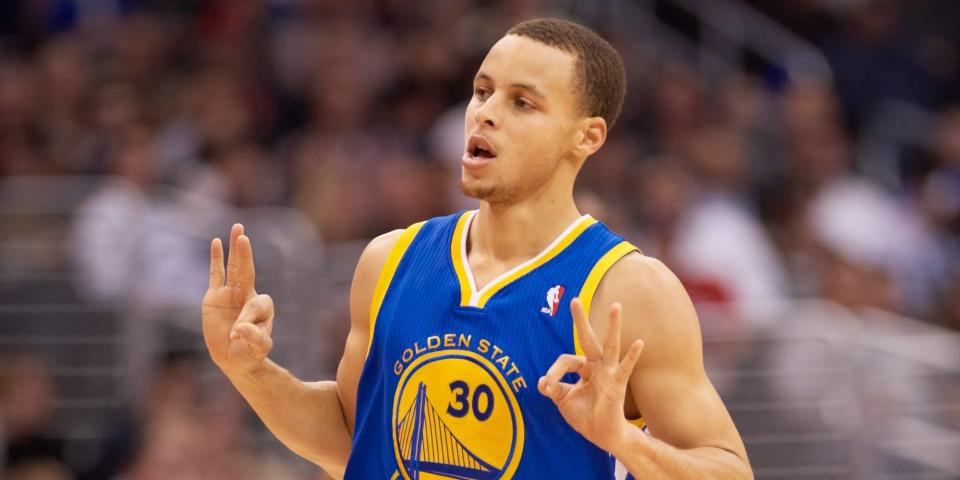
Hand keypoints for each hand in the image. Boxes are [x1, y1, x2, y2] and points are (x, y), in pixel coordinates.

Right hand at [202, 224, 274, 373]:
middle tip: (244, 236)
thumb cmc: (250, 353)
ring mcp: (231, 293)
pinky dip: (216, 258)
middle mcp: (247, 294)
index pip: (256, 304)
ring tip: (238, 228)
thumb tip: (241, 329)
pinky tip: (217, 242)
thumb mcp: (257, 349)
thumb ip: (254, 338)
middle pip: (247, 270)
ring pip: (233, 267)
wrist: (236, 358)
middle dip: (245, 254)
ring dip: (235, 249)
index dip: (248, 319)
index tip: (239, 335)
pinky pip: (216, 274)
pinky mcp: (215, 297)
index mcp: (262, 307)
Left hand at [538, 297, 644, 451]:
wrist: (603, 436)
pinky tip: (639, 343)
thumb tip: (541, 382)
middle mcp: (597, 367)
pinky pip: (625, 368)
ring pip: (610, 346)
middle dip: (581, 320)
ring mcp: (609, 374)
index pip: (566, 360)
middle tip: (574, 300)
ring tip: (616, 306)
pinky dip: (632, 356)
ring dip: (613, 326)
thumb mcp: (564, 400)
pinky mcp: (617, 385)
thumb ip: (553, 388)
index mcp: (585, 369)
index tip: (546, 385)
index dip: (553, 371)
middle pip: (588, 339)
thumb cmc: (586, 417)